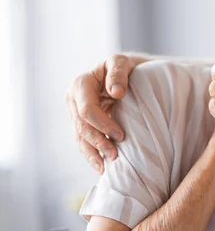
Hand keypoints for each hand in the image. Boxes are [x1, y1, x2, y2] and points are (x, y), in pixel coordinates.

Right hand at [66, 54, 145, 173]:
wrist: (124, 74)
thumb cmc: (125, 67)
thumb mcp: (122, 63)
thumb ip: (118, 73)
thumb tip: (116, 92)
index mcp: (81, 84)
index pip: (86, 110)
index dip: (102, 125)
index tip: (121, 135)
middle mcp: (73, 99)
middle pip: (82, 127)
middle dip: (98, 142)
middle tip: (115, 156)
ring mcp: (75, 113)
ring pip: (80, 137)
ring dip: (93, 154)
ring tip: (106, 167)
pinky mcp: (82, 123)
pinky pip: (83, 141)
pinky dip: (91, 155)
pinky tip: (100, 167)